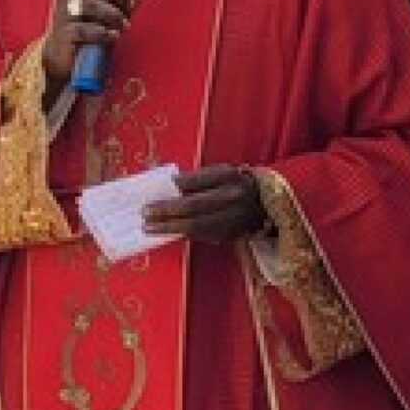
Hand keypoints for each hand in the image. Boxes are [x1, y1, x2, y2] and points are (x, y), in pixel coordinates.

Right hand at [43, 0, 141, 90]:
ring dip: (114, 14)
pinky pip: (83, 30)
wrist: (61, 54)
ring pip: (90, 4)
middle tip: (129, 5)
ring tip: (123, 25)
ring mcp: (65, 14)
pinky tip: (112, 36)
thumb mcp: (105, 9)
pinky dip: (103, 32)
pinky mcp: (65, 35)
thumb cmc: (86, 25)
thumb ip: (121, 1)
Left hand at [142, 165, 267, 244]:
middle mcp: (233, 196)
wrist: (264, 202)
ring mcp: (234, 217)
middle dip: (166, 211)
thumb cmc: (233, 183)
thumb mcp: (219, 174)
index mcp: (228, 175)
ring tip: (150, 227)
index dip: (173, 188)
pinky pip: (202, 235)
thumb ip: (196, 180)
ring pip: (197, 226)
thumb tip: (164, 189)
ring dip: (169, 227)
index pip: (196, 181)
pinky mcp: (231, 234)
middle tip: (145, 214)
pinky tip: (167, 232)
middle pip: (194, 206)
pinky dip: (182, 233)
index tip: (153, 193)